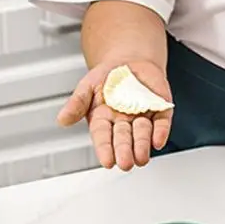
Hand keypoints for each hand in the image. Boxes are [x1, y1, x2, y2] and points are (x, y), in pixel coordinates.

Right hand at [57, 60, 172, 170]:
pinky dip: (161, 132)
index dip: (105, 150)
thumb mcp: (87, 86)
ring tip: (141, 158)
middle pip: (124, 139)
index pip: (103, 138)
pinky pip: (162, 123)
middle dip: (124, 151)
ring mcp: (142, 117)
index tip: (107, 162)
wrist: (129, 60)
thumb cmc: (107, 77)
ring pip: (143, 134)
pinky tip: (158, 142)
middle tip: (125, 163)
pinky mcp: (160, 110)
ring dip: (142, 146)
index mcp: (103, 120)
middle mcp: (123, 123)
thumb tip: (62, 120)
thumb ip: (77, 103)